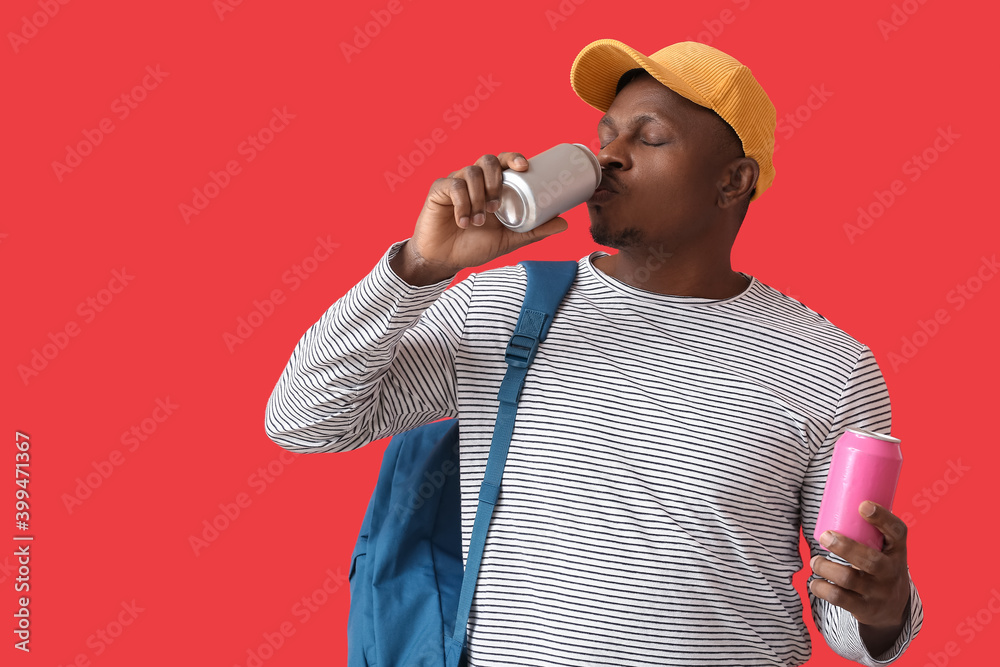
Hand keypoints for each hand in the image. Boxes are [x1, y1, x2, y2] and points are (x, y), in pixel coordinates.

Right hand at [403, 152, 568, 278]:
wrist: (445, 259)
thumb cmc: (474, 246)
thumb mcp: (509, 240)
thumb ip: (534, 231)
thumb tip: (565, 223)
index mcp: (491, 186)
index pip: (503, 161)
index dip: (513, 157)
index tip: (524, 167)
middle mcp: (474, 180)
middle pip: (487, 159)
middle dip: (496, 179)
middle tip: (497, 206)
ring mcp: (456, 183)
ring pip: (471, 172)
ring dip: (479, 196)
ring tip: (480, 220)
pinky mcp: (439, 190)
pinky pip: (453, 186)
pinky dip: (462, 204)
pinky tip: (464, 222)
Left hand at [810, 501, 910, 654]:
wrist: (893, 606)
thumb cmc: (879, 563)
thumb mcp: (883, 546)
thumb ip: (865, 526)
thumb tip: (833, 486)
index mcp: (897, 550)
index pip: (897, 533)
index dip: (882, 518)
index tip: (862, 505)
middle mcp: (891, 572)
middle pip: (870, 561)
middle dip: (845, 547)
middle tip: (825, 536)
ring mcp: (878, 592)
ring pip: (849, 579)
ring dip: (826, 567)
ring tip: (815, 560)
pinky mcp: (864, 608)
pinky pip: (839, 599)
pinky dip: (821, 588)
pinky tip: (815, 581)